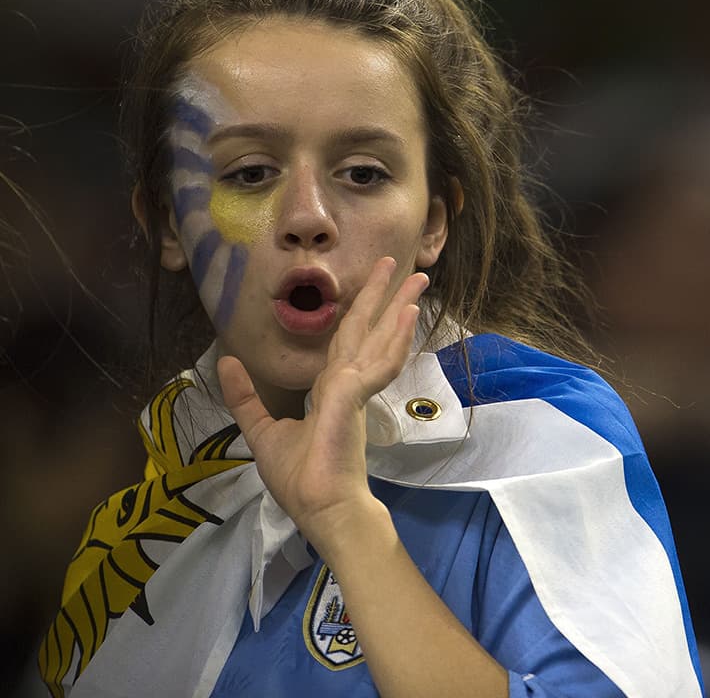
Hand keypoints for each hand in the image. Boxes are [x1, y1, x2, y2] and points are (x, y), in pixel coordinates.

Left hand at [217, 257, 428, 550]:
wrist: (321, 508)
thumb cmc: (300, 478)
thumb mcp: (262, 431)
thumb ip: (246, 397)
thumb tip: (226, 361)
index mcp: (331, 389)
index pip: (348, 342)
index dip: (360, 313)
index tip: (376, 289)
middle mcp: (347, 382)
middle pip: (366, 328)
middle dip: (383, 296)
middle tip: (401, 265)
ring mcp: (354, 388)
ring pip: (378, 337)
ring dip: (397, 306)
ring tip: (418, 279)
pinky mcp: (354, 397)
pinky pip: (378, 362)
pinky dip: (394, 337)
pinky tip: (407, 314)